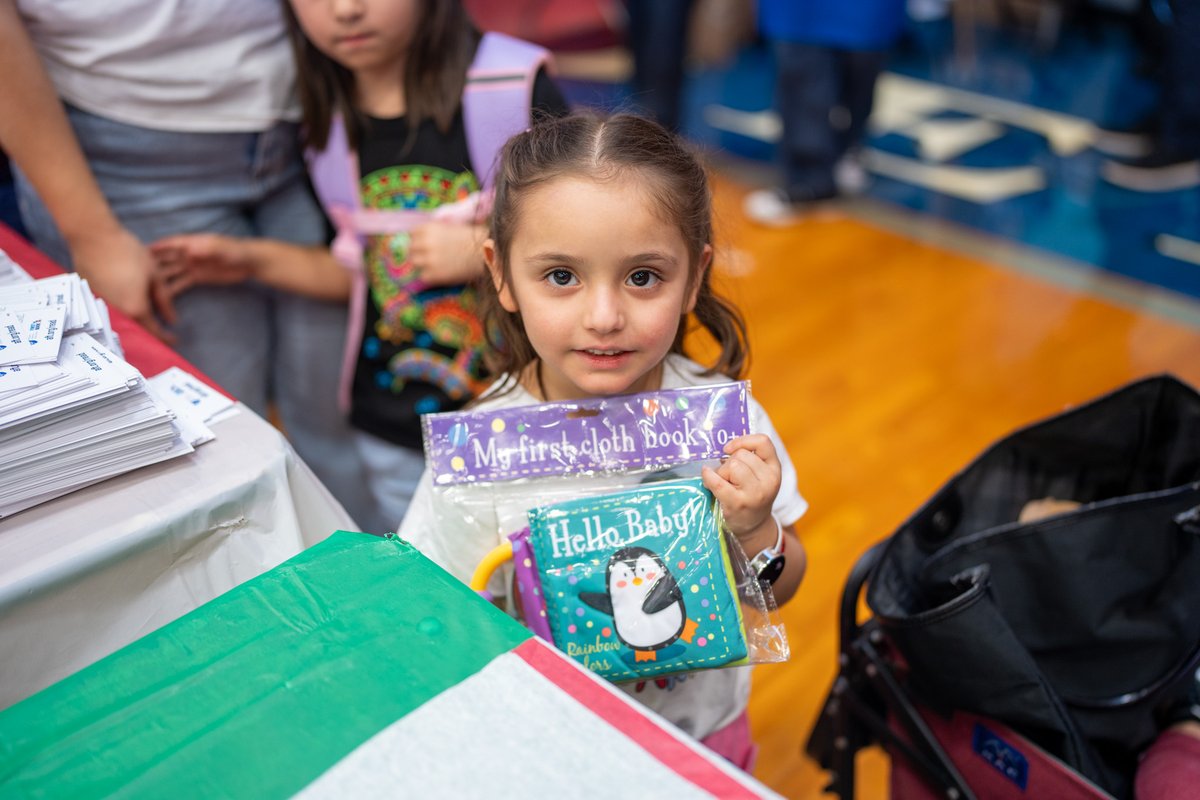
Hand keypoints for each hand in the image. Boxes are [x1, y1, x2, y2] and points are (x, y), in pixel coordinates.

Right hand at [69, 226, 173, 341]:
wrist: (92, 237)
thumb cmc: (127, 252)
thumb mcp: (154, 275)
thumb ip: (164, 300)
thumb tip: (172, 319)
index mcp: (135, 308)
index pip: (154, 331)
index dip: (166, 338)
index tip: (174, 340)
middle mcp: (117, 312)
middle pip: (136, 330)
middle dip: (149, 334)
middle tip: (161, 333)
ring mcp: (100, 306)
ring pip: (121, 321)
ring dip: (134, 322)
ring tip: (146, 319)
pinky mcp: (90, 297)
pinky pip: (108, 310)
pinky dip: (119, 311)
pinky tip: (125, 303)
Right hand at [150, 233, 254, 305]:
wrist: (250, 262)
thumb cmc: (237, 251)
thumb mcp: (222, 248)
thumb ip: (208, 248)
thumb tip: (191, 250)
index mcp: (192, 243)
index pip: (170, 244)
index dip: (156, 248)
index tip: (140, 253)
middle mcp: (189, 254)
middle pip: (166, 259)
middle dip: (150, 265)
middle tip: (133, 274)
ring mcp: (192, 266)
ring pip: (170, 273)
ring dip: (157, 280)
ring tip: (142, 290)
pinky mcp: (197, 277)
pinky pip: (180, 283)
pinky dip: (170, 291)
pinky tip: (160, 300)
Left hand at [407, 221, 485, 286]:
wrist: (486, 254)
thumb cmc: (472, 240)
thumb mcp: (450, 228)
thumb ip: (434, 233)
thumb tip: (421, 242)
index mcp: (429, 228)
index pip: (412, 234)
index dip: (419, 240)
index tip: (425, 245)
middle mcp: (425, 242)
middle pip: (411, 249)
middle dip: (418, 253)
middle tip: (429, 258)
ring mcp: (428, 259)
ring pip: (414, 263)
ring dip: (422, 265)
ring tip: (435, 266)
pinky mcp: (433, 274)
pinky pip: (423, 276)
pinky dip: (430, 276)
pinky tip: (442, 274)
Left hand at [701, 434, 781, 546]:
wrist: (753, 527)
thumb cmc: (752, 496)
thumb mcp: (760, 476)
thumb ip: (751, 459)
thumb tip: (724, 448)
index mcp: (774, 469)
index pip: (763, 442)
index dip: (743, 441)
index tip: (729, 449)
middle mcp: (769, 480)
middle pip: (741, 455)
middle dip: (729, 462)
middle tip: (729, 476)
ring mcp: (755, 493)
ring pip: (732, 465)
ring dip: (722, 472)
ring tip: (724, 482)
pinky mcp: (737, 503)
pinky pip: (718, 481)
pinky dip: (708, 477)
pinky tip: (707, 477)